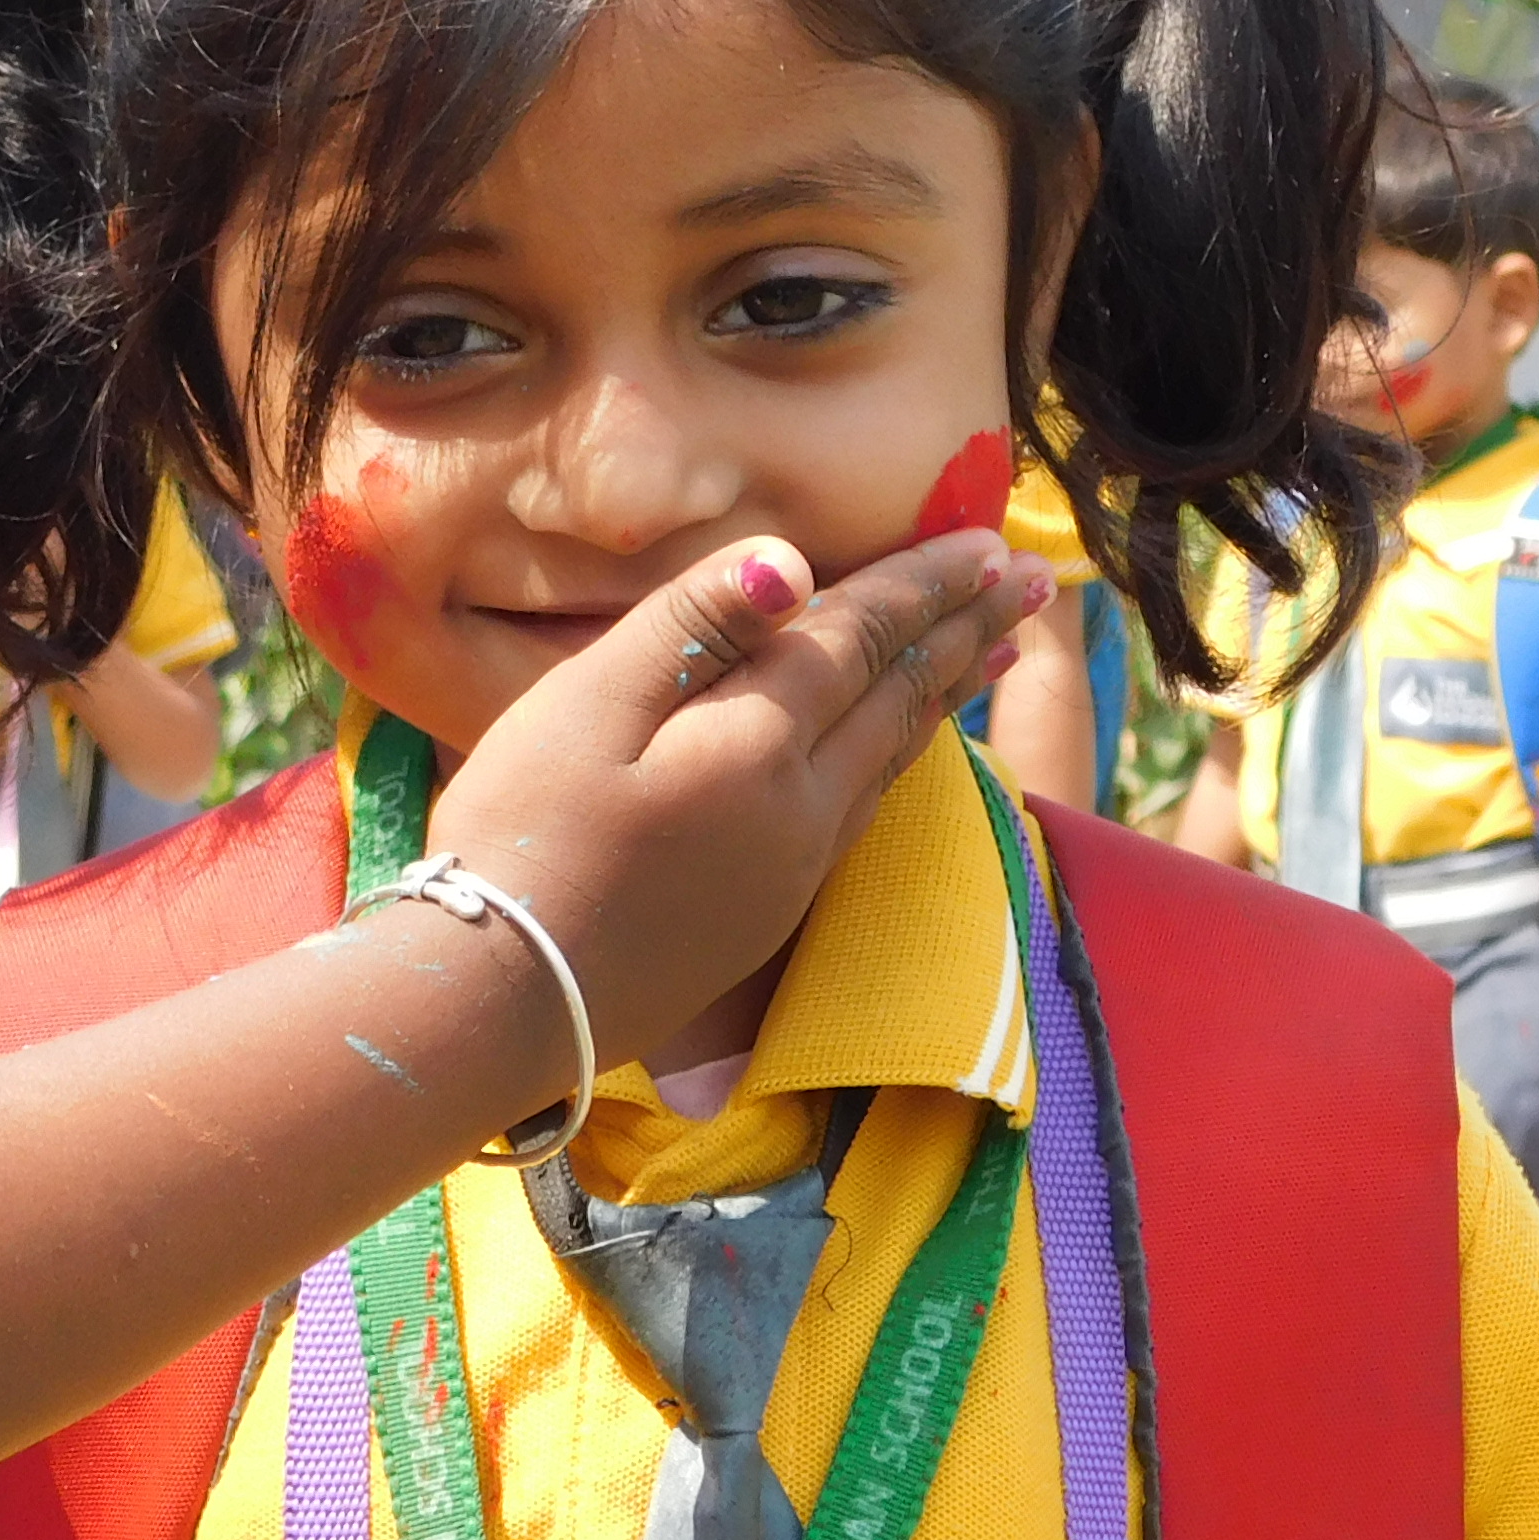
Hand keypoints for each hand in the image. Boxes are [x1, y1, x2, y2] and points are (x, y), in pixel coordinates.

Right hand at [428, 531, 1040, 1079]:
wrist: (502, 999)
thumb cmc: (522, 834)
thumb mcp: (586, 705)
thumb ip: (692, 627)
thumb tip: (791, 561)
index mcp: (759, 741)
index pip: (862, 638)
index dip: (924, 583)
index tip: (992, 540)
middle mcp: (802, 807)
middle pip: (902, 697)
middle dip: (968, 630)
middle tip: (1035, 582)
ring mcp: (792, 868)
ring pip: (894, 759)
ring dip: (949, 694)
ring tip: (996, 652)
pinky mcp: (769, 913)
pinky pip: (865, 810)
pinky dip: (904, 756)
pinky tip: (900, 750)